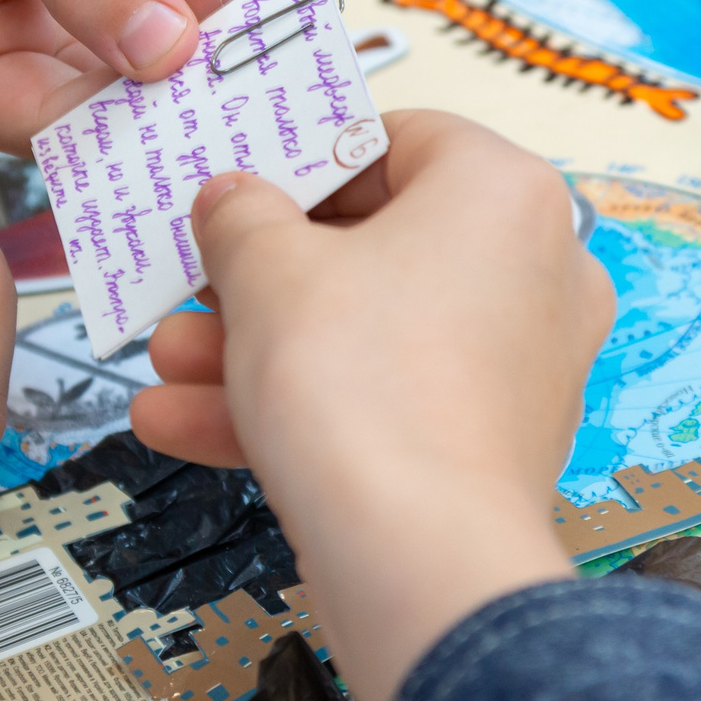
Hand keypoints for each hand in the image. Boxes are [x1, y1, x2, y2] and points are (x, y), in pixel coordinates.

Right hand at [0, 0, 271, 150]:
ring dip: (226, 24)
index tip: (208, 87)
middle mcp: (15, 65)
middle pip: (126, 111)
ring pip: (175, 64)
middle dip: (197, 78)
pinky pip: (196, 13)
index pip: (57, 132)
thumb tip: (165, 54)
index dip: (137, 123)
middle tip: (260, 39)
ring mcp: (81, 30)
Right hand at [129, 111, 615, 700]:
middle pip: (372, 243)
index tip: (237, 184)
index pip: (395, 137)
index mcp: (503, 191)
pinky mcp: (489, 444)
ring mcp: (519, 364)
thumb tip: (233, 198)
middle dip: (257, 273)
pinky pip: (384, 399)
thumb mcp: (265, 267)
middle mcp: (534, 268)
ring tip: (166, 365)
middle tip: (190, 281)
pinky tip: (186, 423)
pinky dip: (298, 406)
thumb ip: (239, 212)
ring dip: (255, 346)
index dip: (301, 158)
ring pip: (367, 330)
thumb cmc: (361, 389)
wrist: (416, 563)